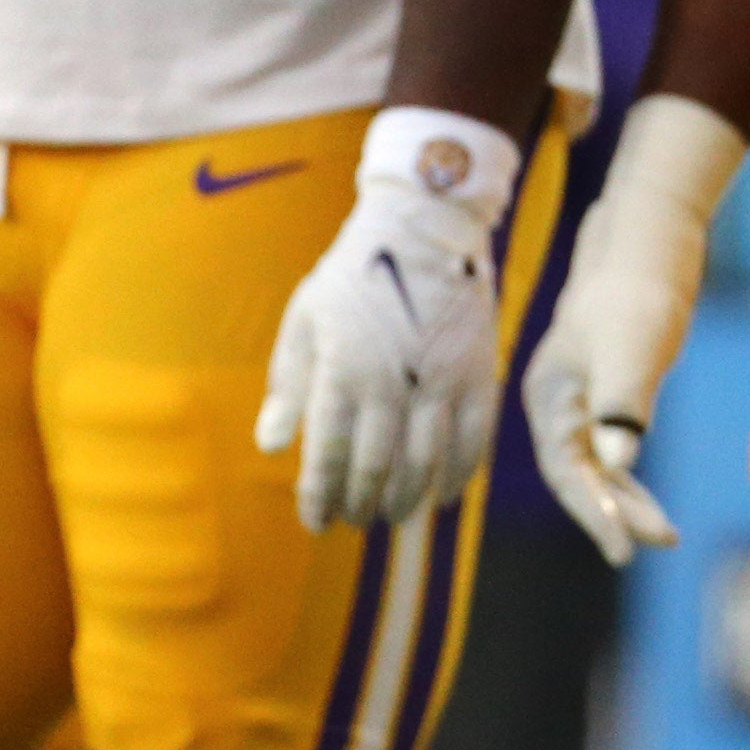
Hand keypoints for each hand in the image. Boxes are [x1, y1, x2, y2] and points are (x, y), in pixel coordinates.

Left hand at [256, 108, 517, 532]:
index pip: (327, 455)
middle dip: (359, 504)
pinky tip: (442, 497)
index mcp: (342, 369)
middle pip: (375, 469)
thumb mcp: (304, 318)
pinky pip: (472, 442)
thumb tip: (271, 446)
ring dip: (405, 500)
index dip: (319, 497)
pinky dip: (457, 477)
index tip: (315, 523)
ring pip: (423, 465)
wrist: (426, 226)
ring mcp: (440, 381)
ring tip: (390, 515)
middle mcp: (391, 383)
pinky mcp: (478, 375)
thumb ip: (287, 384)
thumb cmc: (355, 273)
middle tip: (353, 520)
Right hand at [519, 93, 744, 566]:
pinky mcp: (605, 389)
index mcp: (548, 396)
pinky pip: (609, 449)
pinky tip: (646, 499)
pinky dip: (628, 477)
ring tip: (667, 535)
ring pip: (596, 467)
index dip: (595, 514)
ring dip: (626, 501)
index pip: (567, 473)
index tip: (626, 549)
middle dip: (618, 513)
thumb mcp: (632, 347)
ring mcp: (580, 397)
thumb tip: (620, 465)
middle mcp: (557, 402)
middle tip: (665, 541)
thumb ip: (623, 405)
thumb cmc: (638, 289)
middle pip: (580, 476)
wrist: (651, 238)